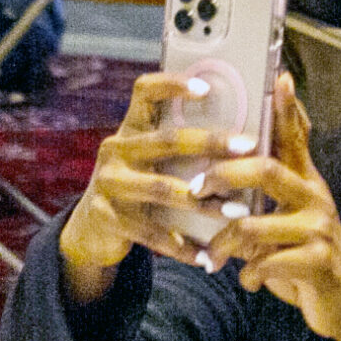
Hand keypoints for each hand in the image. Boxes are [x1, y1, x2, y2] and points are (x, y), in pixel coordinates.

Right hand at [58, 72, 258, 301]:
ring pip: (161, 188)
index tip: (207, 87)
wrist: (91, 230)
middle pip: (165, 139)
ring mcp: (108, 184)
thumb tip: (247, 129)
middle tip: (248, 148)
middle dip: (210, 142)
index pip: (144, 91)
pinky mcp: (107, 218)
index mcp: (131, 128)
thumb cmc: (142, 185)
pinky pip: (151, 232)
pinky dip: (182, 246)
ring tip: (238, 211)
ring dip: (203, 202)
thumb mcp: (154, 160)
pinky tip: (207, 256)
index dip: (172, 84)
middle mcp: (116, 150)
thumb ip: (185, 144)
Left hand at [198, 78, 340, 340]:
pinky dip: (248, 275)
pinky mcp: (318, 260)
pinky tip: (247, 282)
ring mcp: (318, 228)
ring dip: (223, 244)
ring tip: (211, 258)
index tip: (278, 78)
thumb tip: (223, 176)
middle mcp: (315, 198)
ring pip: (254, 224)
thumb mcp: (287, 221)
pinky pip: (267, 262)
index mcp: (306, 183)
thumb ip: (263, 199)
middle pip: (266, 169)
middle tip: (196, 189)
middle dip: (224, 176)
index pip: (297, 137)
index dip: (287, 109)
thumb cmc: (304, 258)